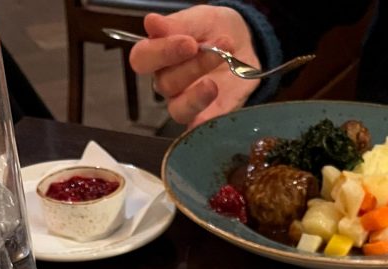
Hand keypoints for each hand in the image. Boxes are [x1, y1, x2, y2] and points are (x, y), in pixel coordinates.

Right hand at [129, 9, 259, 127]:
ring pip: (178, 109)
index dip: (163, 52)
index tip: (189, 43)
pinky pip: (198, 128)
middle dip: (194, 65)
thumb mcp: (199, 20)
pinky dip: (205, 122)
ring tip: (224, 69)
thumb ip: (177, 25)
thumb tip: (151, 23)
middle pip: (165, 84)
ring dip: (199, 93)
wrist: (244, 45)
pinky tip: (217, 106)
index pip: (142, 59)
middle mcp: (166, 83)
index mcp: (157, 57)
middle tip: (219, 47)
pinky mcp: (205, 119)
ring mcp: (185, 104)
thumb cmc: (213, 31)